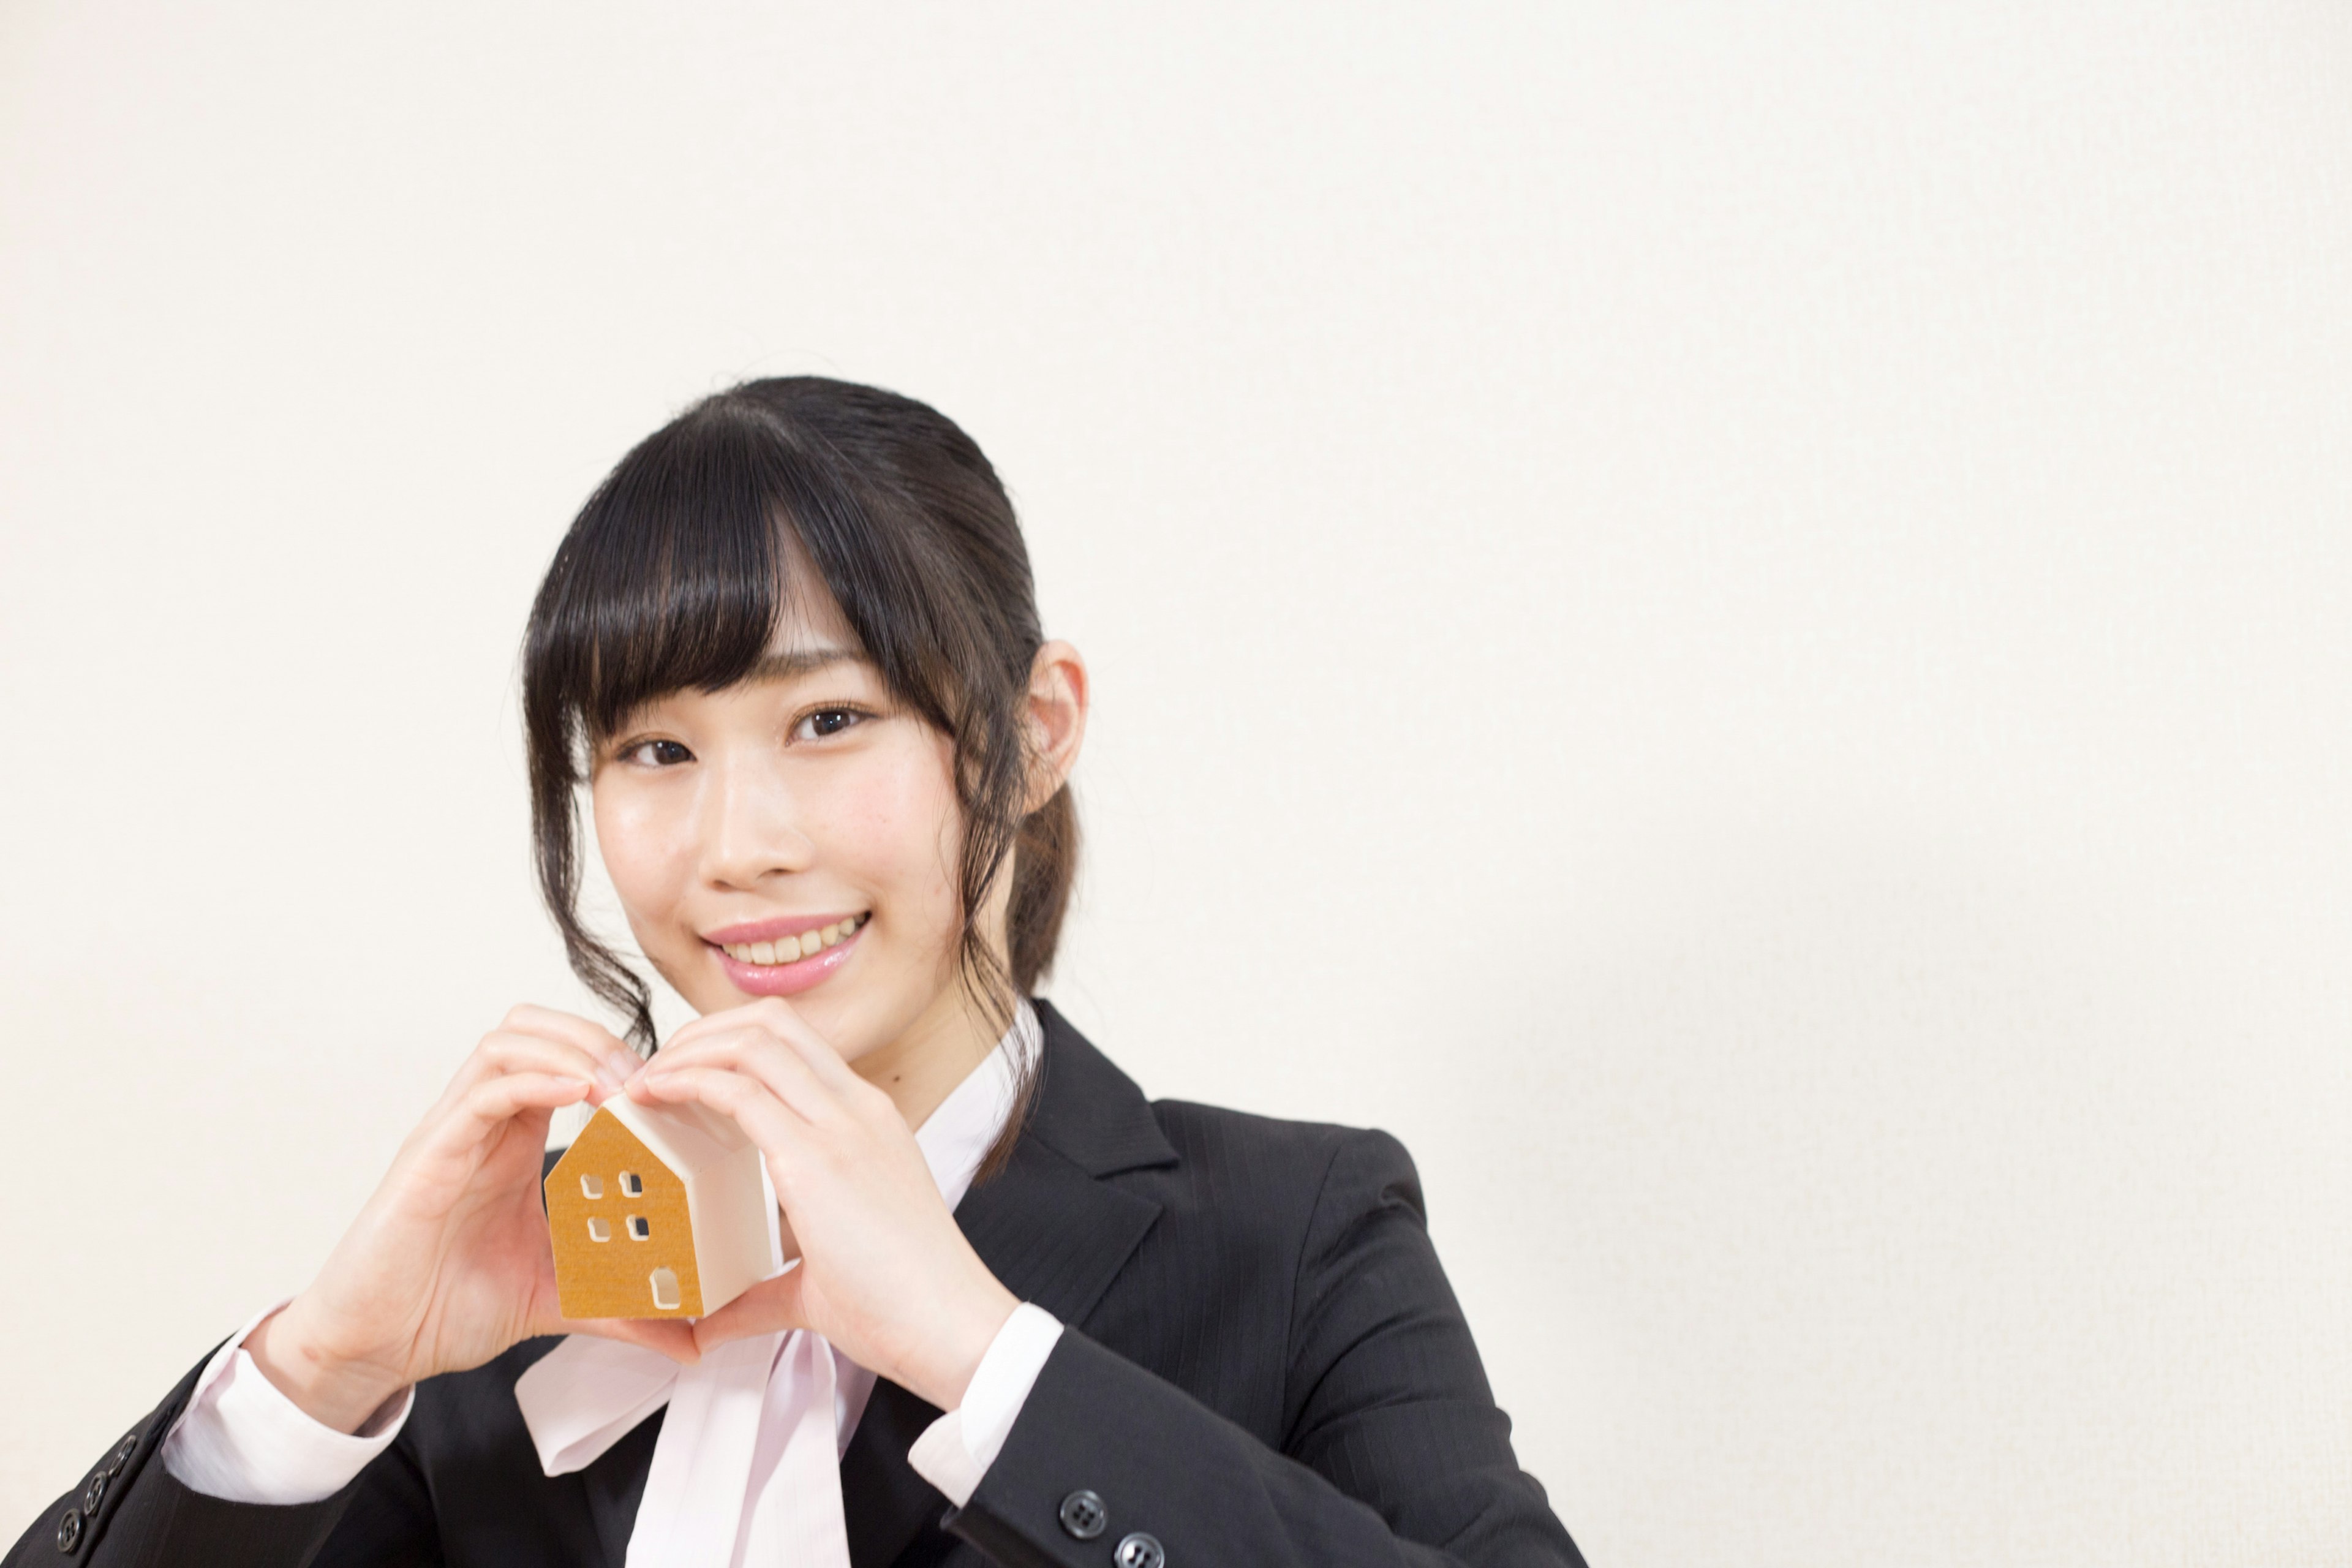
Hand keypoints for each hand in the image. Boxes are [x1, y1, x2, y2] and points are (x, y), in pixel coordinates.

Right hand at [247, 1006, 700, 1432]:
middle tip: (647, 1082)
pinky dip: (533, 1081)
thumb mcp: (558, 1299)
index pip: (566, 1061)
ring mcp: (452, 1135)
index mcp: (513, 1143)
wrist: (376, 1347)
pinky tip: (577, 1096)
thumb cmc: (448, 1309)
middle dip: (598, 1038)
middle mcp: (482, 1125)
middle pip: (536, 1029)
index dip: (620, 1062)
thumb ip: (622, 1308)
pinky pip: (481, 1094)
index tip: (670, 1093)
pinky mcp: (427, 1158)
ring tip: (618, 1087)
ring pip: (507, 1043)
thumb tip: (691, 1339)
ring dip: (571, 1050)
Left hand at [625, 998, 1018, 1410]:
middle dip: (702, 1033)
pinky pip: (740, 1091)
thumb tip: (709, 1325)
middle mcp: (858, 1109)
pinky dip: (688, 1083)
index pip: (794, 1044)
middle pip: (771, 1022)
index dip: (730, 1044)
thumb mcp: (823, 1277)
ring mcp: (842, 1127)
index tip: (683, 1079)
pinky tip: (657, 1101)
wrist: (955, 1327)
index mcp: (867, 1122)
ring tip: (648, 1083)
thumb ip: (763, 1291)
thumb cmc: (906, 1304)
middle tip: (657, 1073)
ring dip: (688, 1050)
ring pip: (754, 1040)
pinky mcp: (816, 1160)